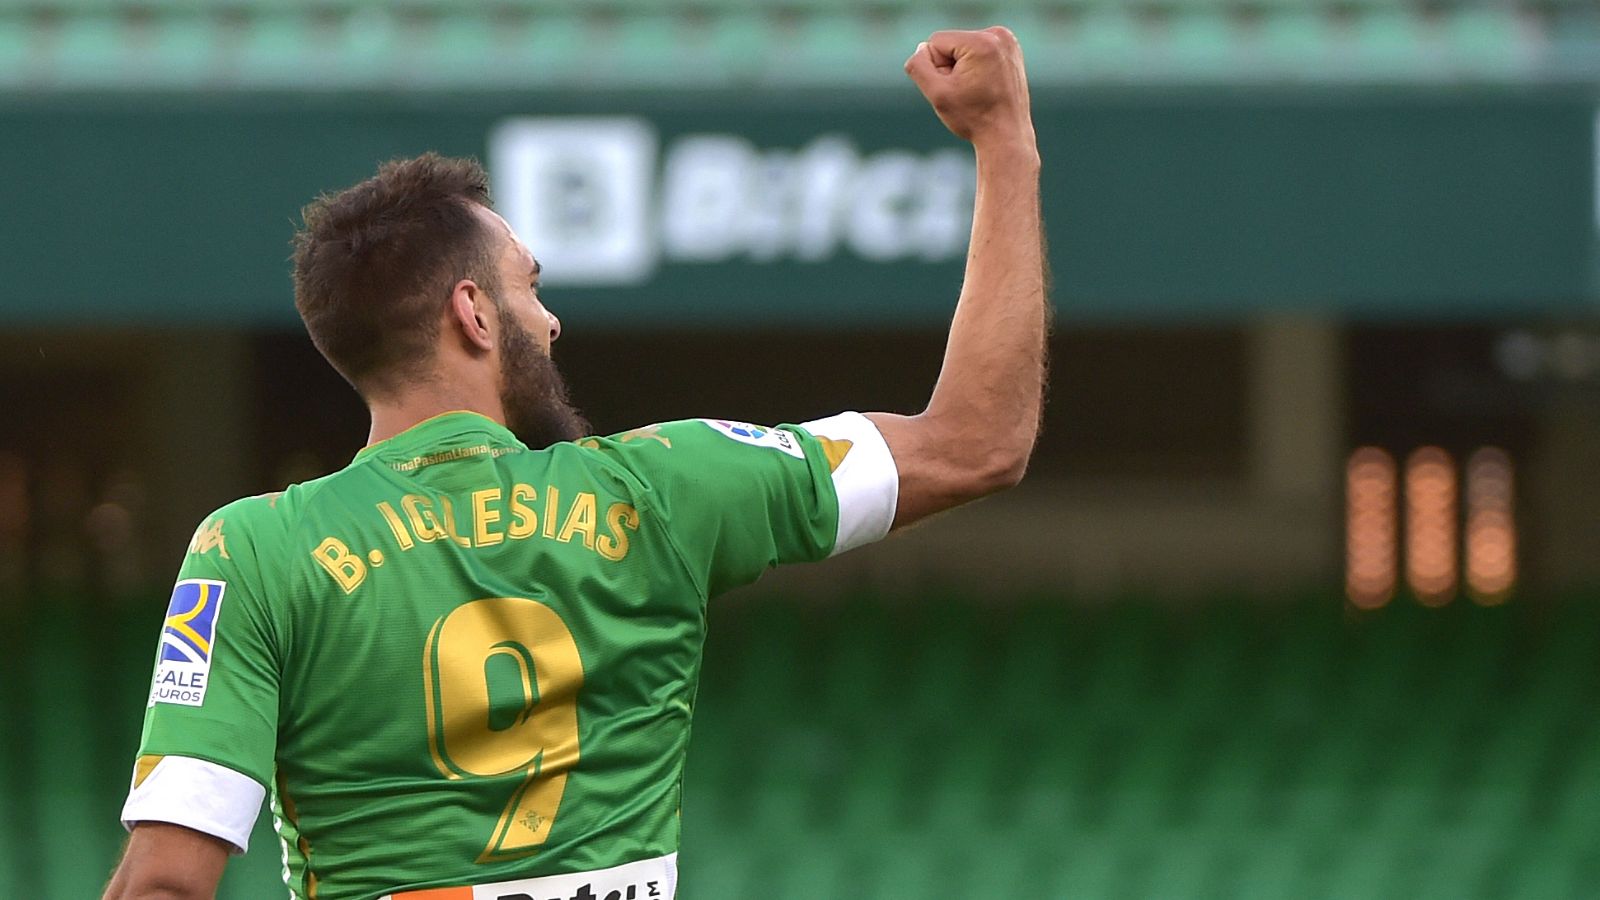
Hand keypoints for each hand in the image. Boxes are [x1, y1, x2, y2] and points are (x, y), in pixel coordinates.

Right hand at [904, 26, 1035, 150]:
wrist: (1006, 136)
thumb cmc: (973, 118)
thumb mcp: (937, 94)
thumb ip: (919, 66)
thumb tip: (922, 48)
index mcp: (981, 42)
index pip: (936, 42)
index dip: (937, 69)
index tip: (956, 90)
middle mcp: (998, 35)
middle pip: (951, 43)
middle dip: (951, 68)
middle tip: (968, 93)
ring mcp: (1008, 41)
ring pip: (963, 47)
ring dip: (962, 69)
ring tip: (977, 91)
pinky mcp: (1011, 49)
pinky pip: (978, 51)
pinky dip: (975, 67)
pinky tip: (986, 86)